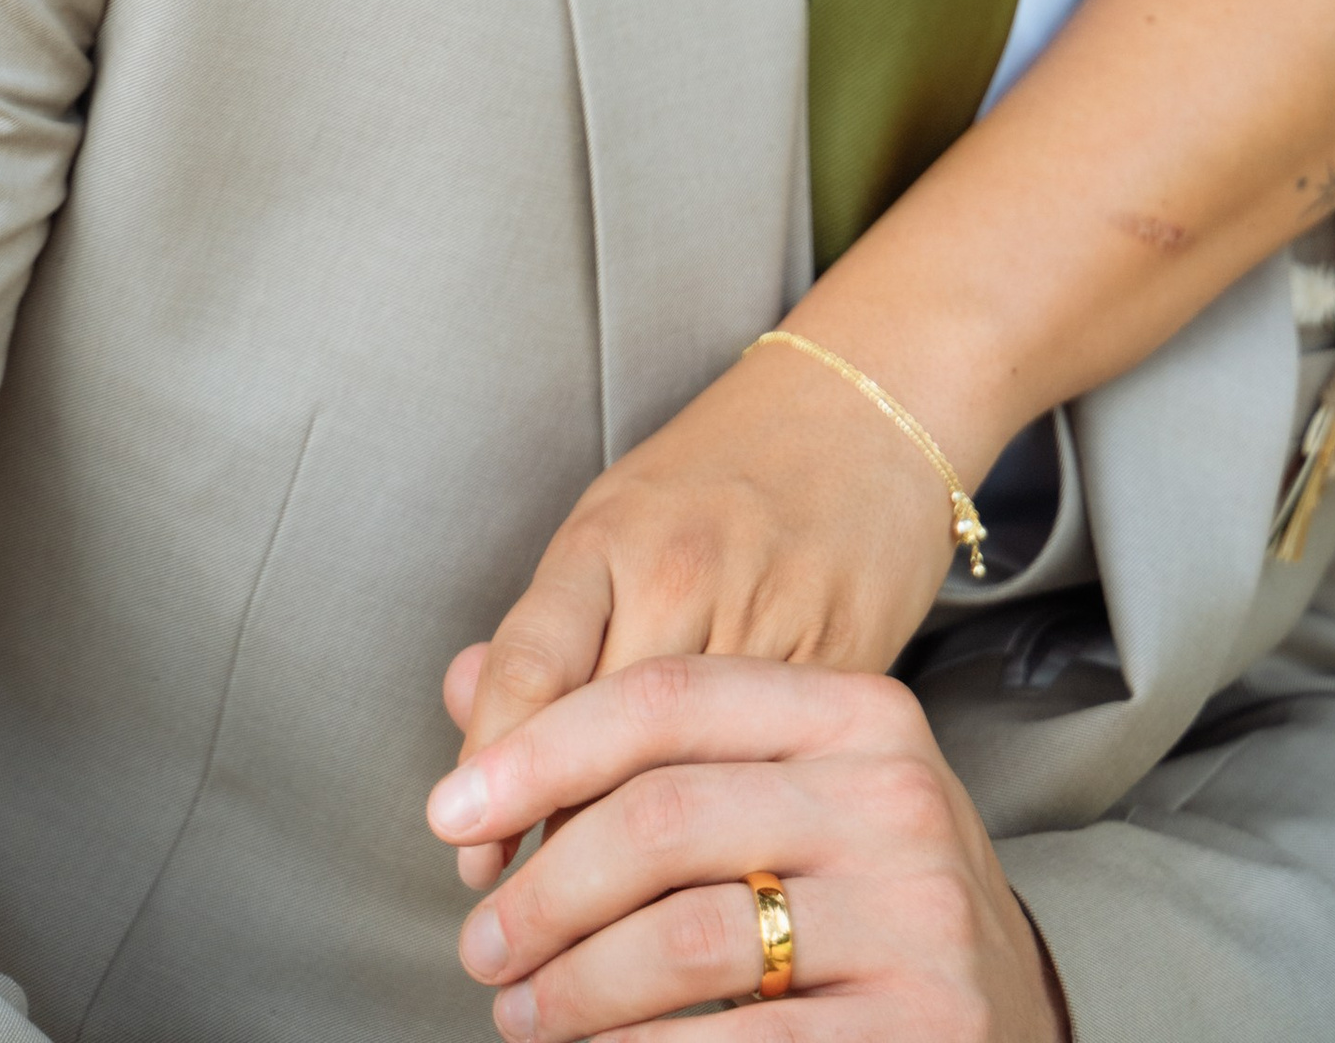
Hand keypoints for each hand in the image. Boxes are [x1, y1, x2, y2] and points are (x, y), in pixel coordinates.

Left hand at [428, 654, 1067, 1040]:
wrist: (1002, 1023)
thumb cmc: (859, 900)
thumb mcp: (784, 793)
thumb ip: (641, 738)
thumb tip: (462, 684)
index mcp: (861, 713)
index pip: (668, 702)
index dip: (540, 754)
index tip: (449, 816)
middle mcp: (897, 798)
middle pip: (662, 819)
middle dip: (544, 892)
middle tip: (482, 948)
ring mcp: (918, 917)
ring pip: (685, 940)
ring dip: (573, 989)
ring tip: (523, 1015)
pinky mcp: (918, 1027)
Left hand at [444, 346, 959, 887]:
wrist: (870, 408)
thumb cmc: (727, 470)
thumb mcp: (616, 521)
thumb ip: (545, 624)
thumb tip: (464, 714)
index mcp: (612, 539)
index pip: (529, 669)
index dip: (489, 775)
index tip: (463, 850)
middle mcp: (686, 577)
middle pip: (604, 741)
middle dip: (557, 840)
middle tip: (524, 921)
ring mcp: (772, 621)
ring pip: (689, 773)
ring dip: (642, 862)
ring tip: (600, 927)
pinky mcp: (846, 667)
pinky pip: (773, 777)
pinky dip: (734, 838)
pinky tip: (708, 879)